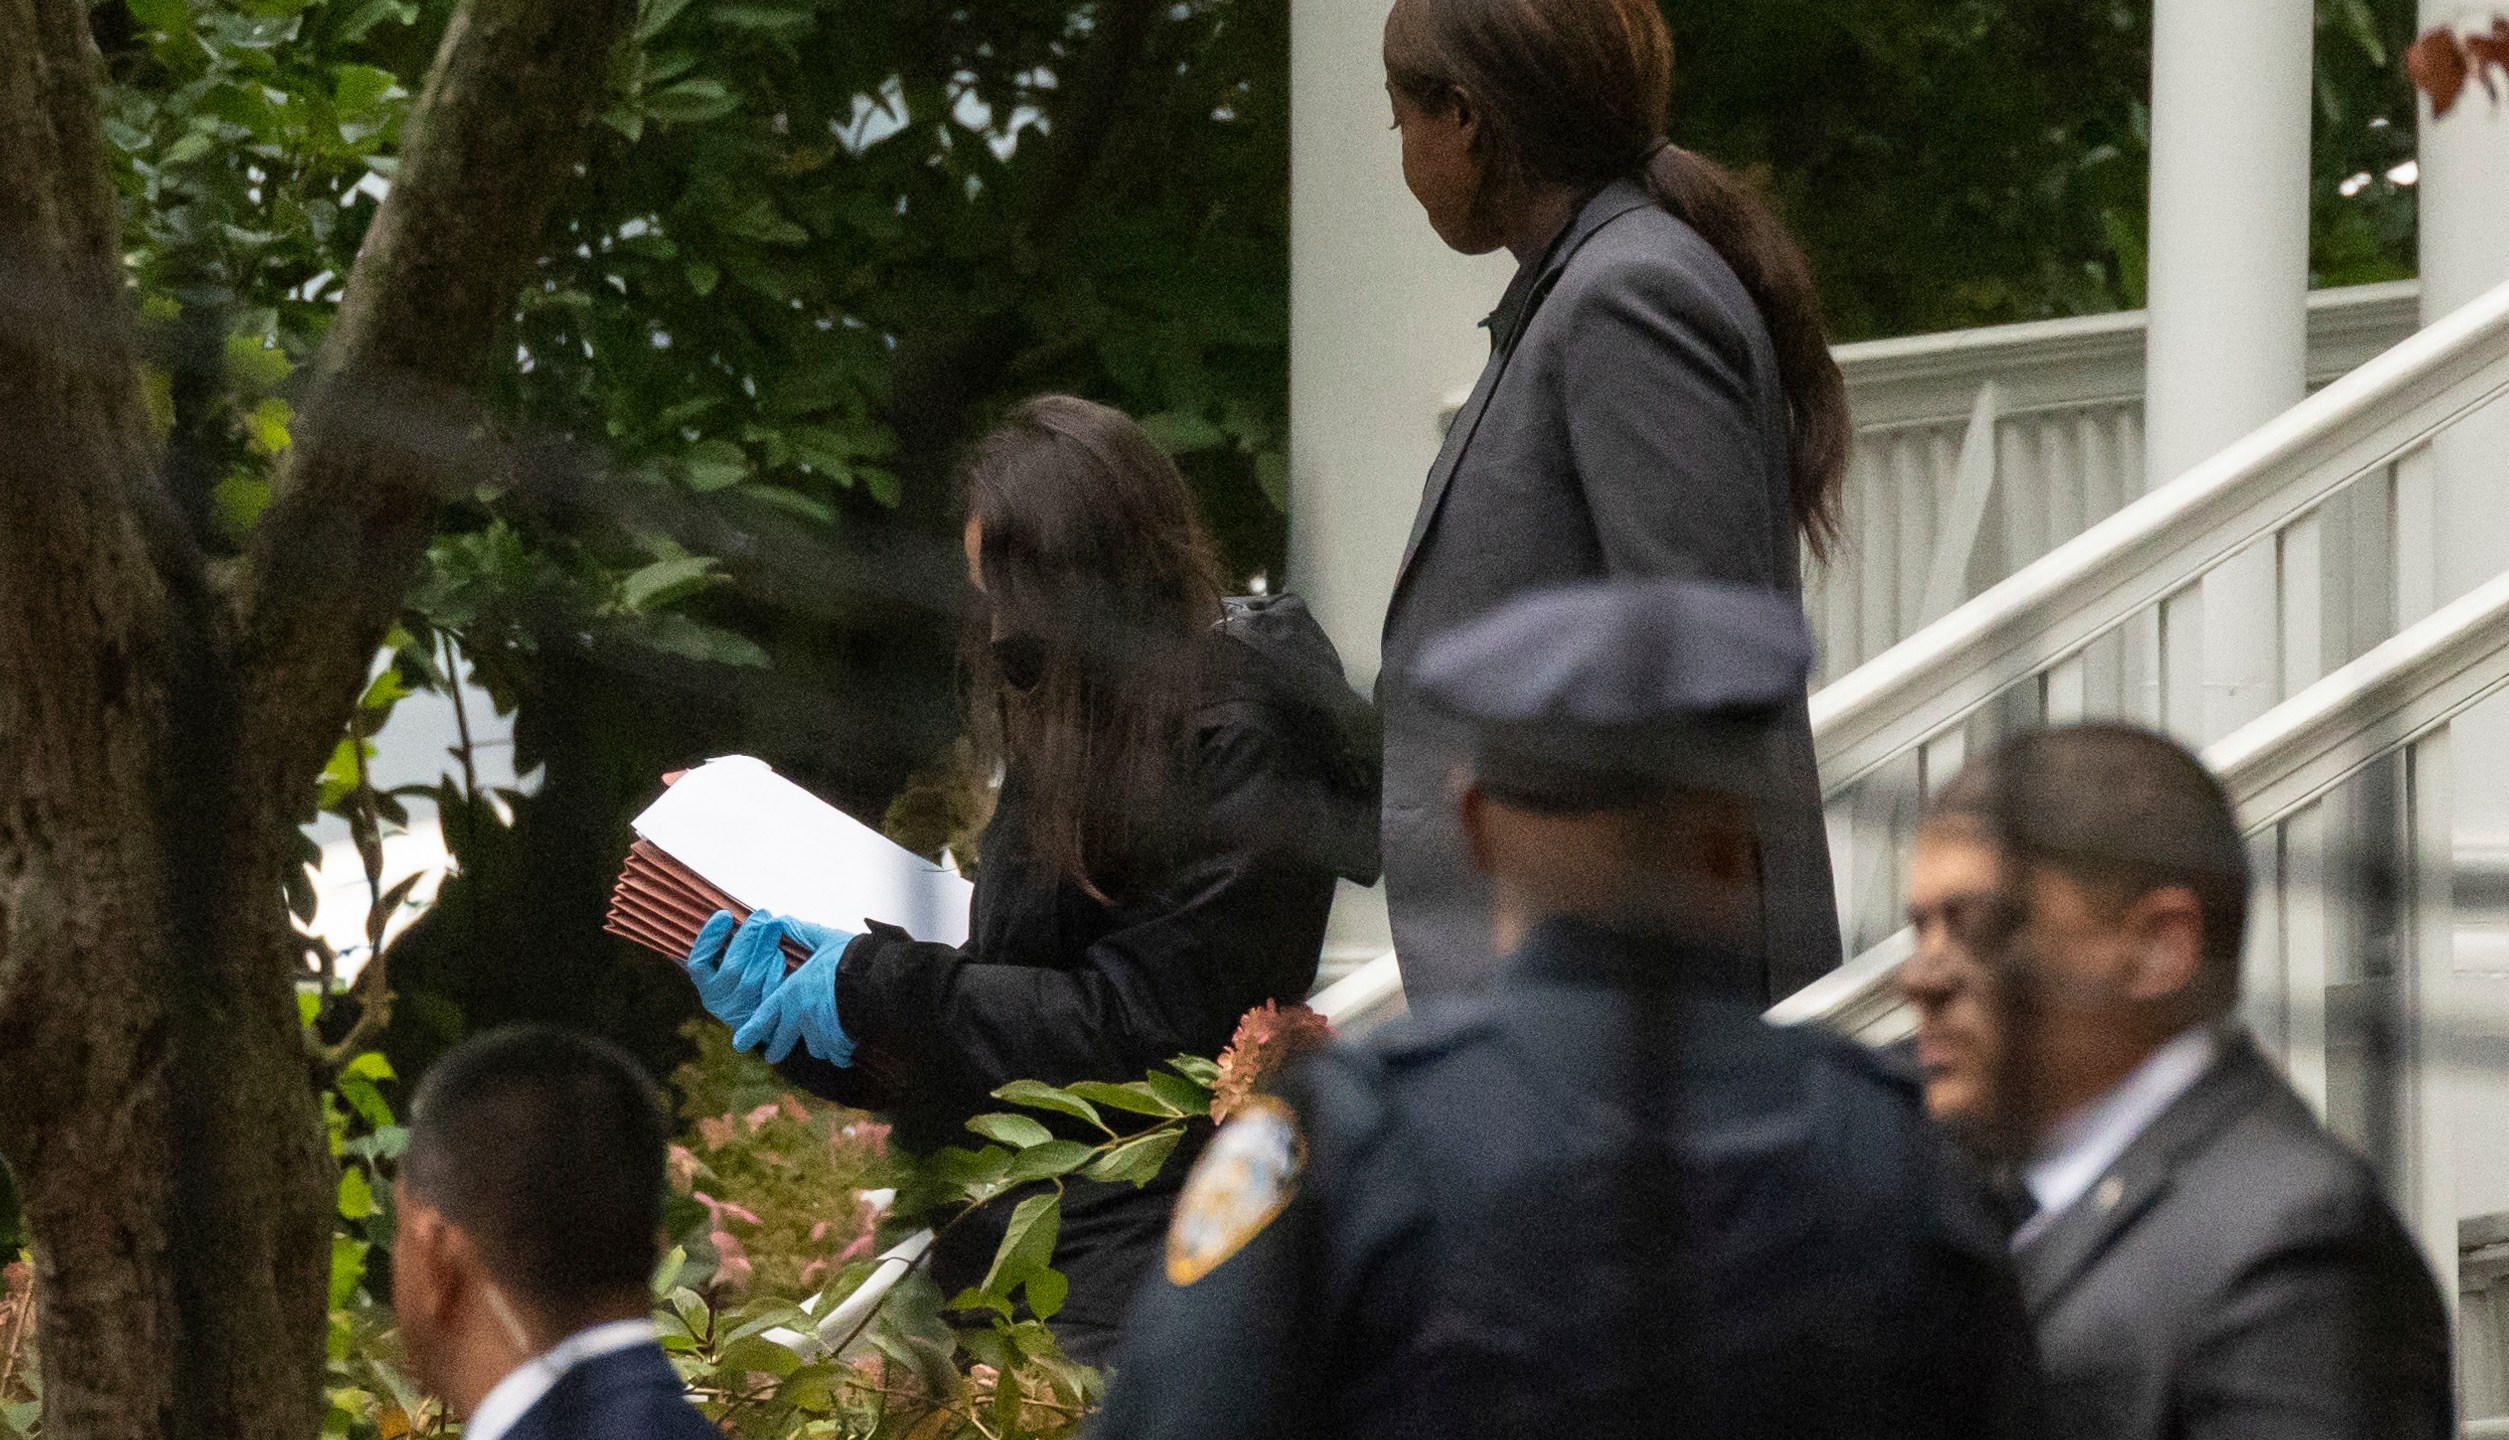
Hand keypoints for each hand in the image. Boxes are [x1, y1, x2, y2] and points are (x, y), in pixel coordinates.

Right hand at [686, 910, 803, 1033]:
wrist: (765, 1019)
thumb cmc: (744, 978)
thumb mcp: (726, 965)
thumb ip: (722, 945)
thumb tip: (724, 914)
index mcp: (705, 984)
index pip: (699, 962)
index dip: (710, 937)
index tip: (724, 914)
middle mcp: (719, 999)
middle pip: (731, 967)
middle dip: (748, 936)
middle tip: (763, 913)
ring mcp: (742, 1009)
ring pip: (751, 978)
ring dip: (765, 948)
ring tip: (775, 925)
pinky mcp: (765, 1014)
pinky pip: (770, 990)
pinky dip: (776, 968)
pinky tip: (781, 951)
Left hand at [733, 922, 857, 1065]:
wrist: (879, 978)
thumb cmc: (852, 957)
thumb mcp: (826, 940)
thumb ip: (804, 932)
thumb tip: (782, 918)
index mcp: (793, 993)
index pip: (764, 1016)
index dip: (751, 1031)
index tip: (739, 1043)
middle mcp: (802, 1016)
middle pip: (784, 1041)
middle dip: (778, 1048)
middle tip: (772, 1056)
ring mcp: (821, 1032)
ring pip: (817, 1047)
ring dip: (821, 1043)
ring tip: (829, 1035)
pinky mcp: (841, 1043)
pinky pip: (839, 1054)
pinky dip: (843, 1050)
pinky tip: (850, 1042)